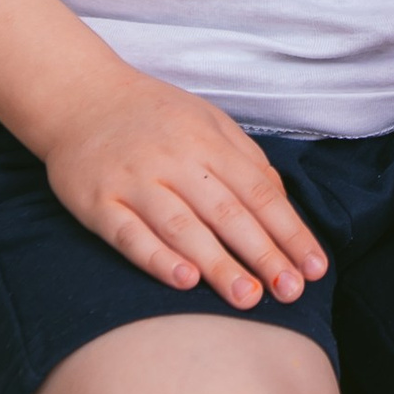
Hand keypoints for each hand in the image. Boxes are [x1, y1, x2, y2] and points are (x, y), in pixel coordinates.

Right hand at [41, 63, 325, 311]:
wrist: (78, 95)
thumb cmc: (153, 115)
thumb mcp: (207, 120)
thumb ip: (245, 159)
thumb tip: (281, 204)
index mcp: (207, 141)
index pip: (259, 192)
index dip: (289, 232)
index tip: (314, 267)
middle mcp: (174, 160)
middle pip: (227, 212)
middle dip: (263, 254)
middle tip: (291, 292)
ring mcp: (134, 181)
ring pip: (182, 227)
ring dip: (217, 264)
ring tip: (247, 298)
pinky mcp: (97, 202)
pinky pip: (130, 235)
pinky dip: (157, 259)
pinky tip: (184, 281)